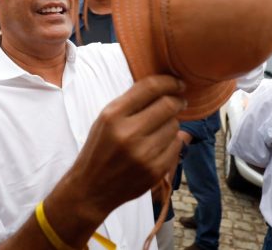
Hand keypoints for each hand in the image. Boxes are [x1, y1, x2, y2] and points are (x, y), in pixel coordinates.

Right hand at [45, 75, 185, 243]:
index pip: (149, 88)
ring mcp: (143, 153)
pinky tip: (159, 145)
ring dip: (171, 123)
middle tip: (179, 101)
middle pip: (168, 105)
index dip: (169, 82)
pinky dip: (172, 142)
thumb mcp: (104, 120)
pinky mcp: (155, 170)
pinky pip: (176, 146)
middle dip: (177, 101)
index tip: (178, 83)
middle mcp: (128, 133)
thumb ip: (130, 103)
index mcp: (112, 115)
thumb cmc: (99, 149)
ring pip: (174, 126)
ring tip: (158, 129)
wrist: (92, 188)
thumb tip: (164, 87)